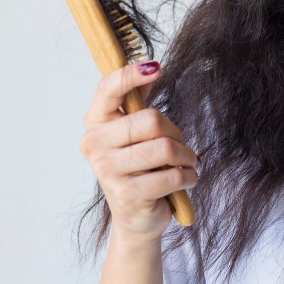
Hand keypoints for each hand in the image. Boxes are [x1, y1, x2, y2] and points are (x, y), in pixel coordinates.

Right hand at [77, 61, 198, 246]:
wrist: (135, 217)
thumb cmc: (137, 168)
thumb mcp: (134, 132)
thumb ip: (137, 99)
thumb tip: (149, 66)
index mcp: (95, 123)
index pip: (109, 89)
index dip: (131, 75)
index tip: (155, 67)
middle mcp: (94, 144)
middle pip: (150, 120)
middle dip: (176, 133)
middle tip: (180, 146)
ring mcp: (108, 171)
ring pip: (165, 148)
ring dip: (186, 157)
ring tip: (186, 164)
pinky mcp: (128, 194)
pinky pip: (173, 175)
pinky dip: (188, 176)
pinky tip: (185, 179)